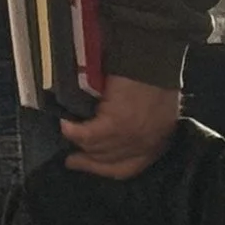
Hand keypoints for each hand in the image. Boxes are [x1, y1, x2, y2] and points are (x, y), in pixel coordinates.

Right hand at [59, 75, 180, 179]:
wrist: (155, 56)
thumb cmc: (157, 75)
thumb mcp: (157, 109)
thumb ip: (142, 126)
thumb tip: (121, 134)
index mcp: (159, 140)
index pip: (129, 166)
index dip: (107, 168)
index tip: (91, 165)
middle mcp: (147, 143)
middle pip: (111, 162)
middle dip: (89, 163)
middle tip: (71, 160)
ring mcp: (132, 136)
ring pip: (98, 149)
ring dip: (79, 145)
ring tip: (66, 135)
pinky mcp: (117, 124)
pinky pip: (88, 135)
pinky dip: (74, 131)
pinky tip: (65, 125)